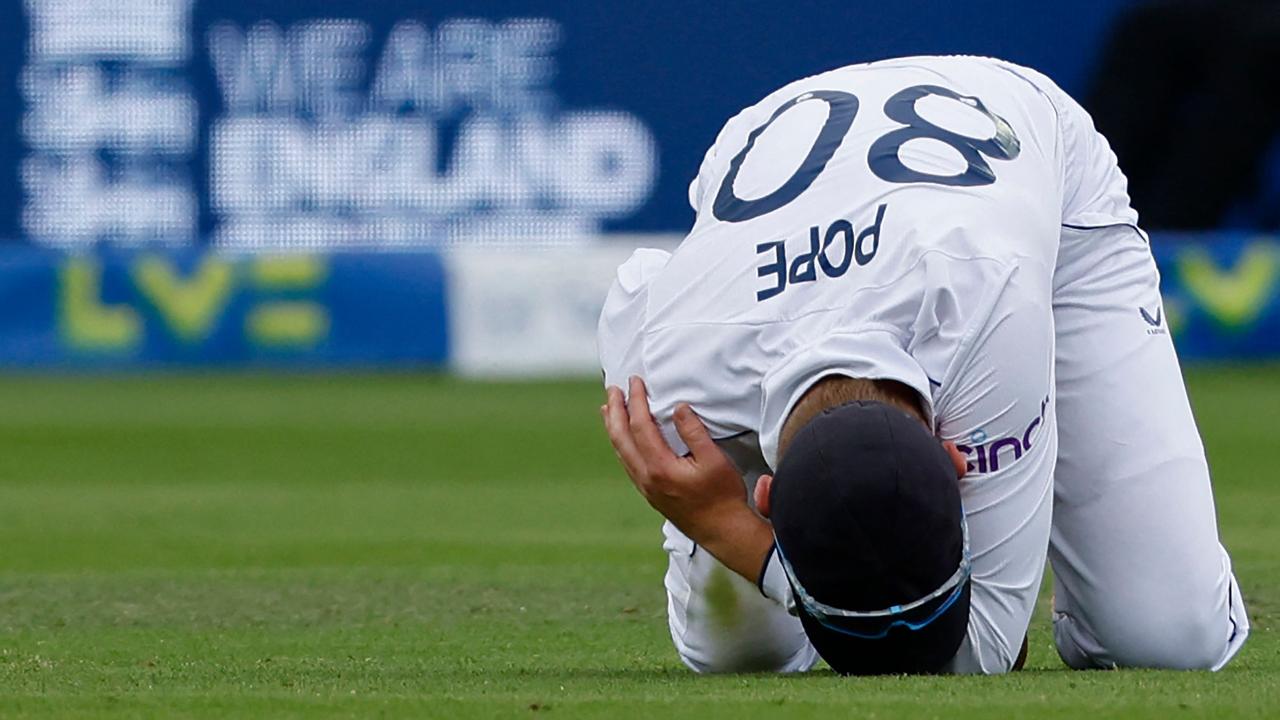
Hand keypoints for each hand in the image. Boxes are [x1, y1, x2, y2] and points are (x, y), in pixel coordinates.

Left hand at [602, 377, 773, 582]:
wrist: (723, 532)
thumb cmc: (723, 496)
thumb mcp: (714, 460)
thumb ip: (694, 432)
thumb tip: (678, 408)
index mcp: (660, 468)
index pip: (640, 426)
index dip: (636, 401)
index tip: (635, 382)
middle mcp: (646, 478)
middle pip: (621, 438)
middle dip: (615, 411)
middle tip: (612, 389)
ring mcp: (646, 488)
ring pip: (621, 452)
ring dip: (614, 427)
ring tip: (609, 409)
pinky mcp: (650, 494)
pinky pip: (628, 463)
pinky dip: (622, 445)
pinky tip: (624, 438)